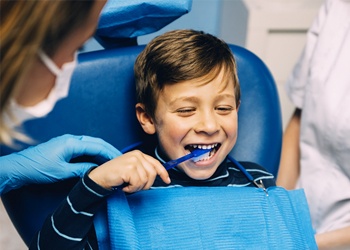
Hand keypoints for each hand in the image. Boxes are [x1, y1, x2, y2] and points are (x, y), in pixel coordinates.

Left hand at [0, 134, 120, 193]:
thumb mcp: (62, 172)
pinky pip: (84, 147)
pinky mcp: (64, 146)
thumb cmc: (38, 169)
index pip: (97, 146)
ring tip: (112, 159)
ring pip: (91, 143)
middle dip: (109, 149)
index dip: (110, 153)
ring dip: (102, 150)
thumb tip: (96, 171)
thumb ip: (81, 169)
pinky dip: (93, 152)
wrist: (18, 167)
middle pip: (96, 142)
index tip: (121, 159)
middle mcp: (71, 139)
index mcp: (71, 143)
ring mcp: (68, 141)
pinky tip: (98, 159)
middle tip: (121, 158)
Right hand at [88, 150, 170, 192]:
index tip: (167, 180)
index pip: (156, 163)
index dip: (163, 173)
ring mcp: (133, 161)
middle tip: (134, 186)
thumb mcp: (132, 169)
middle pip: (152, 174)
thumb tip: (159, 176)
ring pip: (146, 180)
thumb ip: (143, 169)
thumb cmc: (116, 175)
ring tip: (127, 185)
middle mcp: (137, 155)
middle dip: (145, 184)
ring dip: (137, 187)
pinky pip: (138, 184)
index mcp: (139, 154)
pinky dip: (131, 189)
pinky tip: (124, 186)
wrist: (99, 177)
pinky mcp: (129, 168)